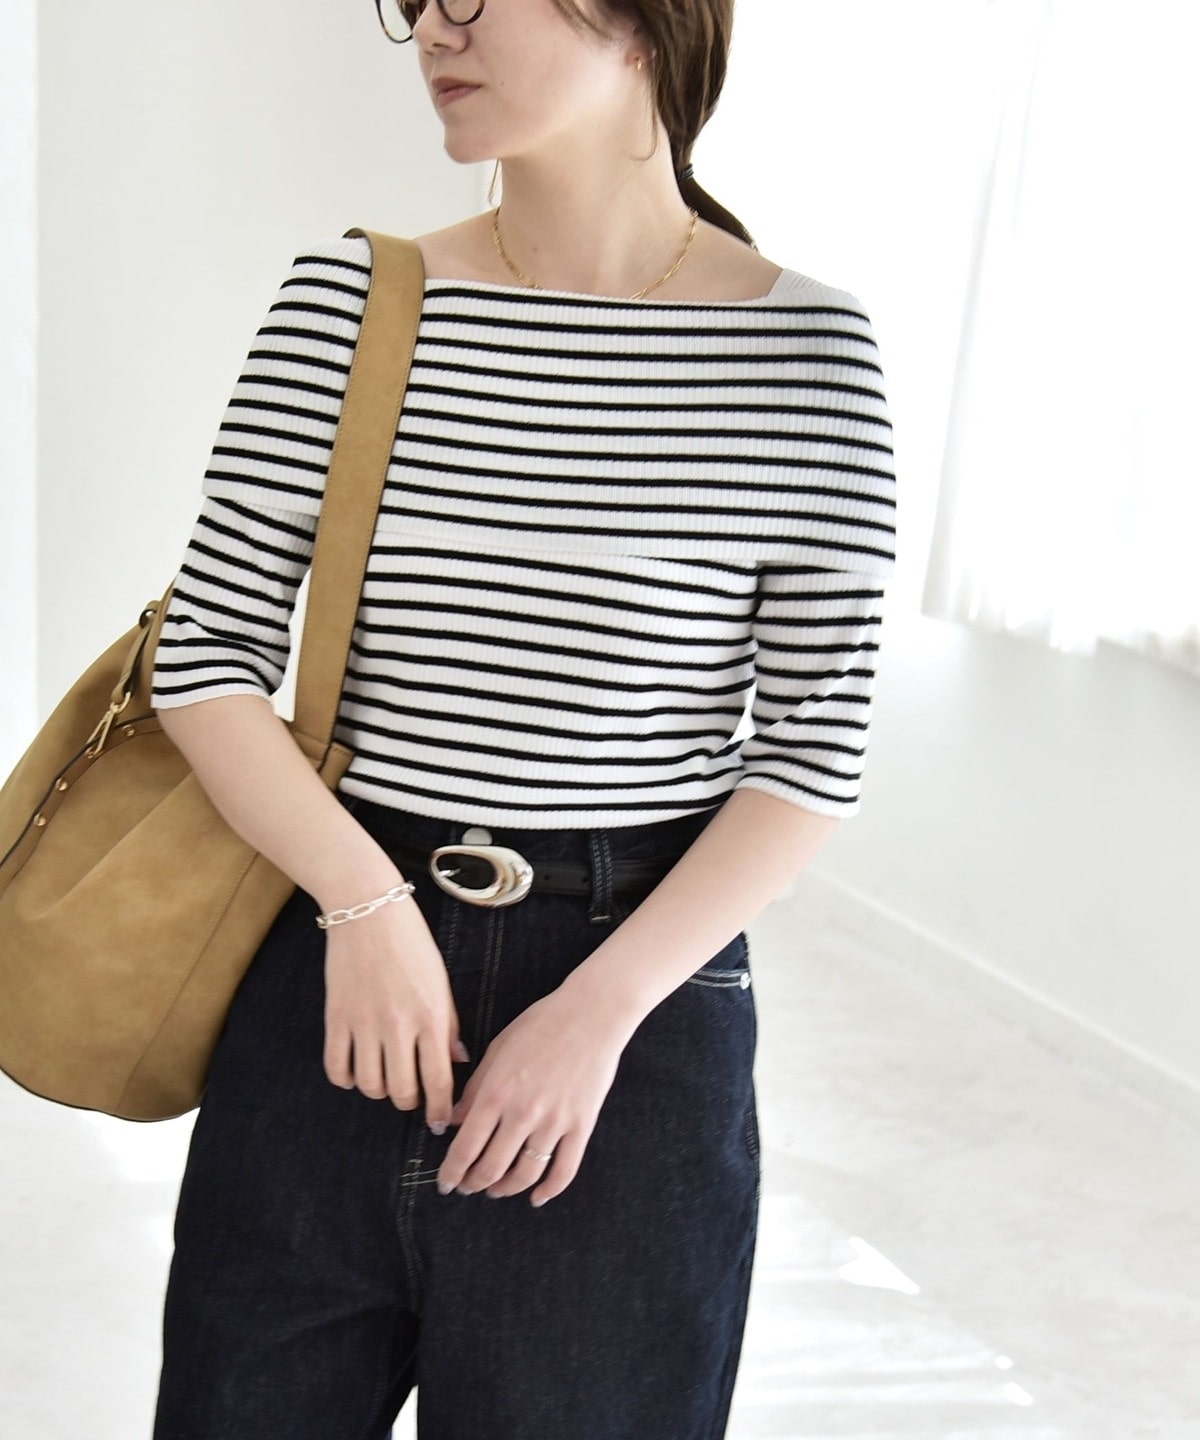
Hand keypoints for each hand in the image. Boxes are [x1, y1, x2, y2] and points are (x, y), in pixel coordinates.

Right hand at [322, 898, 468, 1128]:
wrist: (369, 910)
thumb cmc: (412, 943)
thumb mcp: (441, 982)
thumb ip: (448, 1025)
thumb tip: (457, 1061)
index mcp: (431, 1016)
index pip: (438, 1080)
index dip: (439, 1109)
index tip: (439, 1121)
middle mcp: (399, 1026)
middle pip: (402, 1092)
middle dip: (410, 1102)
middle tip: (412, 1095)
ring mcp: (364, 1024)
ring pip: (370, 1086)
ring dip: (379, 1090)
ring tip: (385, 1078)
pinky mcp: (336, 1018)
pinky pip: (337, 1068)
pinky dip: (346, 1079)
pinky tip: (355, 1071)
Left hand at [437, 987, 633, 1206]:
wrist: (590, 1014)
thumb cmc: (541, 1024)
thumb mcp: (498, 1049)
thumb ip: (475, 1088)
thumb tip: (456, 1122)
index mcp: (496, 1092)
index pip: (465, 1148)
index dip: (452, 1172)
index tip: (445, 1183)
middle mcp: (522, 1113)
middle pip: (492, 1167)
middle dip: (474, 1184)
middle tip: (467, 1187)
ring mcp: (554, 1122)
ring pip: (525, 1174)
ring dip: (506, 1189)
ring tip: (497, 1190)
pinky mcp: (582, 1125)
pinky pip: (564, 1169)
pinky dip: (549, 1190)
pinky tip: (537, 1197)